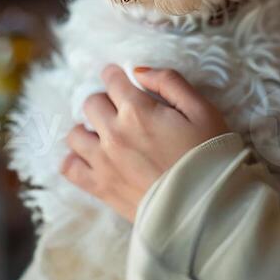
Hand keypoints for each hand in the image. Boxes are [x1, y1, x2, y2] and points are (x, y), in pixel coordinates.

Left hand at [61, 65, 230, 221]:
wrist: (207, 208)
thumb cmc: (210, 157)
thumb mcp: (202, 110)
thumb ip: (170, 82)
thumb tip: (139, 71)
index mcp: (138, 111)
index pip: (112, 80)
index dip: (116, 75)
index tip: (122, 79)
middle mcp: (114, 133)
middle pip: (90, 103)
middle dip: (105, 101)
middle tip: (121, 110)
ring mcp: (103, 162)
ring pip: (75, 134)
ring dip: (88, 129)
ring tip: (106, 135)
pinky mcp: (101, 188)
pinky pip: (70, 167)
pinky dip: (75, 159)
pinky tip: (92, 158)